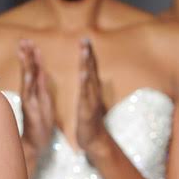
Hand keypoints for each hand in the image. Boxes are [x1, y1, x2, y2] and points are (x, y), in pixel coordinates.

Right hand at [18, 40, 55, 160]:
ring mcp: (29, 102)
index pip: (33, 70)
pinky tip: (28, 72)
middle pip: (28, 71)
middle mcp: (30, 95)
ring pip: (27, 79)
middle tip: (23, 39)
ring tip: (23, 50)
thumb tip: (41, 71)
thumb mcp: (44, 103)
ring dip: (25, 64)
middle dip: (26, 55)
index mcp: (35, 92)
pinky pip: (29, 94)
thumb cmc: (40, 126)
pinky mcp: (30, 110)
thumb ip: (42, 87)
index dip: (32, 56)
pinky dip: (28, 83)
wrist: (35, 145)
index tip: (30, 42)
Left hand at [76, 38, 107, 155]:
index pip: (90, 69)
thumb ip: (88, 92)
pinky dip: (85, 83)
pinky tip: (84, 73)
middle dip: (88, 53)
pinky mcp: (87, 109)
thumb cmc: (90, 123)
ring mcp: (91, 100)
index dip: (88, 55)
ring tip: (85, 50)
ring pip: (89, 79)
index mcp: (91, 91)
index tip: (84, 40)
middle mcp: (93, 93)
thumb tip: (88, 82)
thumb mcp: (88, 103)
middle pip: (91, 69)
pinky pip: (86, 94)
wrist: (95, 140)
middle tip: (85, 38)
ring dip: (87, 64)